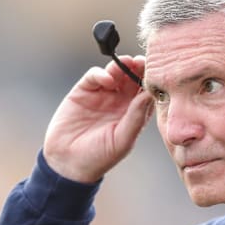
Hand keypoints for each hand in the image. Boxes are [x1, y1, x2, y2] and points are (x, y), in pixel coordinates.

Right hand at [43, 56, 153, 182]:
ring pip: (116, 73)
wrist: (68, 163)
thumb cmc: (99, 157)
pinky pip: (94, 76)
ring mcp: (102, 94)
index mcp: (134, 113)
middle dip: (139, 68)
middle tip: (142, 62)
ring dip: (123, 66)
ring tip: (128, 64)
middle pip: (133, 78)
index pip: (146, 91)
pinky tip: (107, 80)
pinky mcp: (83, 91)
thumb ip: (136, 117)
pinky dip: (101, 74)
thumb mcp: (122, 139)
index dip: (151, 81)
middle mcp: (120, 101)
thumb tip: (149, 95)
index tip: (157, 74)